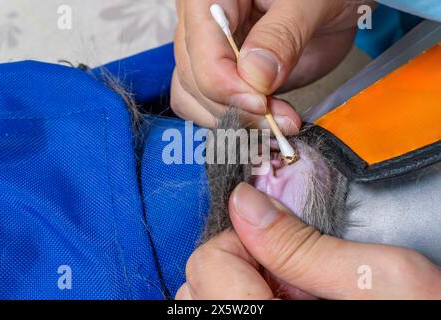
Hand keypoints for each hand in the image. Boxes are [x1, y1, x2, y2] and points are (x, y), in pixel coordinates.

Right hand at [171, 0, 368, 132]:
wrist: (332, 7)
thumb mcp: (312, 3)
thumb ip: (283, 34)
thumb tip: (255, 78)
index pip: (200, 47)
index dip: (225, 83)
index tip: (261, 104)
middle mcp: (202, 24)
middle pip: (194, 77)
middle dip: (234, 107)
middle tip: (278, 120)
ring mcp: (210, 53)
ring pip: (194, 97)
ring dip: (232, 120)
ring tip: (276, 123)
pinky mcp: (224, 77)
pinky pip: (208, 106)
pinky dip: (233, 123)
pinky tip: (264, 124)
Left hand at [176, 183, 440, 299]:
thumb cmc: (426, 317)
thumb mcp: (377, 277)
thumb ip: (303, 243)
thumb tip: (245, 202)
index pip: (208, 262)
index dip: (243, 236)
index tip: (275, 231)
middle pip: (199, 280)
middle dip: (240, 256)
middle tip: (287, 258)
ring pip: (207, 295)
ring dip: (241, 277)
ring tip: (291, 282)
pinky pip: (225, 306)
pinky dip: (246, 292)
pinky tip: (287, 295)